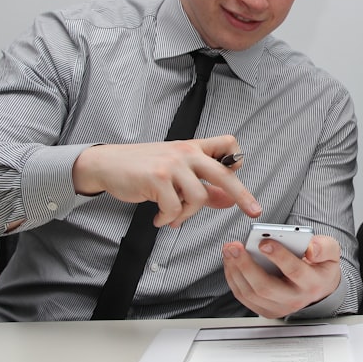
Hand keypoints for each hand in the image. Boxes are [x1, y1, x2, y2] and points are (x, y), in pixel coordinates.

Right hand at [71, 135, 260, 227]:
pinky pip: (175, 208)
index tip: (239, 173)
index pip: (227, 143)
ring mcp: (172, 164)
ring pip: (198, 198)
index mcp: (193, 148)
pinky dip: (168, 218)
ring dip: (187, 214)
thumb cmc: (143, 167)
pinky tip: (160, 218)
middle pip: (223, 173)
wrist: (108, 164)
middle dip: (242, 195)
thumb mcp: (176, 172)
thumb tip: (228, 201)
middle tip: (254, 211)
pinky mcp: (157, 178)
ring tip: (173, 217)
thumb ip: (203, 185)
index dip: (236, 159)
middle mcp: (186, 152)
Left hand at [222, 234, 341, 318]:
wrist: (319, 286)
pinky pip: (245, 297)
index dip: (278, 256)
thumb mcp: (331, 252)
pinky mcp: (267, 310)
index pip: (294, 271)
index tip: (264, 242)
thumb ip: (324, 247)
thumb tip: (311, 249)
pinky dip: (234, 279)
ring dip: (235, 271)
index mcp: (312, 283)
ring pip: (251, 293)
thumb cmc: (321, 265)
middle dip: (246, 265)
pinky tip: (230, 261)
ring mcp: (279, 308)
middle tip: (234, 246)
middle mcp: (295, 299)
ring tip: (229, 250)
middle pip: (266, 287)